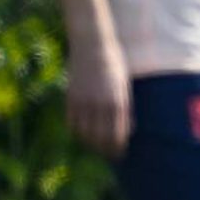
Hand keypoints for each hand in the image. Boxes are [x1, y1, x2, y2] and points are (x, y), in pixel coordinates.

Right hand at [65, 33, 132, 158]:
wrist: (92, 44)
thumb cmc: (115, 64)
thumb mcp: (125, 87)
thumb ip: (125, 109)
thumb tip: (128, 132)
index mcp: (117, 102)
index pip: (117, 136)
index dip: (118, 148)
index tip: (121, 154)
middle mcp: (100, 105)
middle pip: (100, 139)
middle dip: (106, 150)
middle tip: (110, 154)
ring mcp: (83, 102)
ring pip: (85, 134)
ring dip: (91, 143)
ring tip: (97, 145)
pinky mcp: (71, 98)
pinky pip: (72, 123)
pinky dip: (78, 132)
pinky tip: (84, 133)